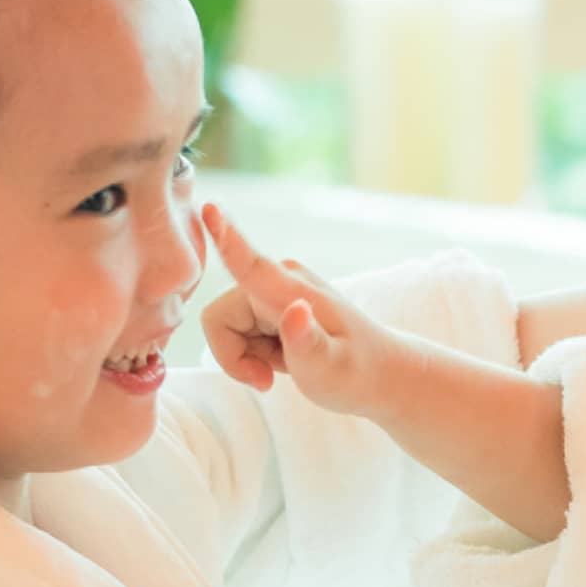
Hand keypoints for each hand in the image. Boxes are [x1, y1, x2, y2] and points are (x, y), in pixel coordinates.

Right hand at [199, 202, 409, 415]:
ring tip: (281, 368)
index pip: (251, 265)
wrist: (376, 373)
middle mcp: (278, 282)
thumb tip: (294, 309)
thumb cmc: (356, 372)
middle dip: (234, 356)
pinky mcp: (269, 303)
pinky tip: (282, 360)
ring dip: (245, 358)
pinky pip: (236, 332)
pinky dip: (252, 355)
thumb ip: (308, 341)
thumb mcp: (330, 367)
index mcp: (291, 290)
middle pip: (220, 319)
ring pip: (225, 329)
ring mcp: (273, 291)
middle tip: (268, 380)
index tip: (209, 207)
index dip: (225, 239)